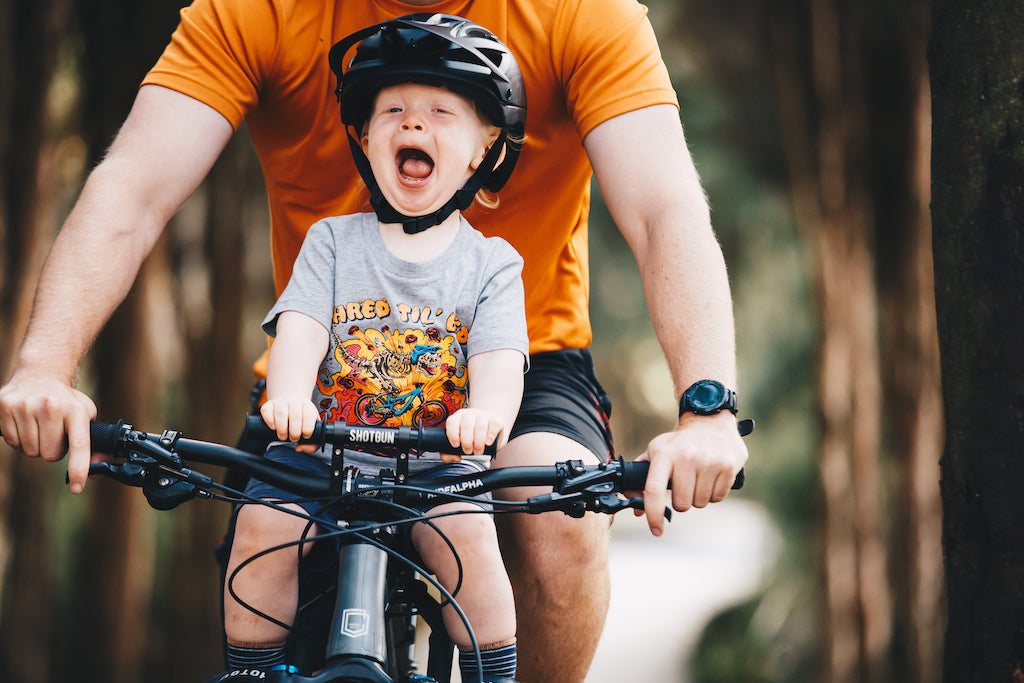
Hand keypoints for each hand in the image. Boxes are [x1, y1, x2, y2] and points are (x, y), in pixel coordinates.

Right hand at [0, 371, 97, 493]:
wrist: (41, 374)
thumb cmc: (66, 401)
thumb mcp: (85, 415)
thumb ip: (93, 444)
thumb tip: (95, 472)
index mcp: (76, 410)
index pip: (79, 445)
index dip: (79, 468)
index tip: (78, 487)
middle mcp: (51, 406)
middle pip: (49, 455)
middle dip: (53, 451)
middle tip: (55, 435)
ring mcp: (25, 406)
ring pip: (30, 451)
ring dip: (36, 445)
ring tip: (41, 427)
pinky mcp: (5, 407)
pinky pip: (12, 443)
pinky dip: (20, 440)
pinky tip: (26, 424)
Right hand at [260, 398, 319, 453]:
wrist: (290, 400)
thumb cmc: (302, 418)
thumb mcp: (312, 428)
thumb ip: (312, 444)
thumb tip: (299, 448)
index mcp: (308, 407)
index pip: (309, 415)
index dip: (308, 428)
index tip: (305, 436)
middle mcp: (295, 403)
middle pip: (295, 415)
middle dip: (294, 431)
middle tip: (293, 438)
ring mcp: (281, 402)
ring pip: (281, 412)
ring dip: (282, 428)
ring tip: (283, 437)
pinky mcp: (269, 405)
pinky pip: (267, 410)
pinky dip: (269, 420)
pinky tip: (273, 427)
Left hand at [444, 408, 504, 459]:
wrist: (492, 429)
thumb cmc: (473, 437)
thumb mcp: (462, 443)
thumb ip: (451, 452)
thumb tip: (455, 458)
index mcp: (458, 417)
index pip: (452, 422)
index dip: (452, 434)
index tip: (456, 445)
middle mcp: (470, 414)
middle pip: (467, 426)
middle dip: (467, 442)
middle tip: (469, 451)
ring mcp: (484, 415)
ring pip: (480, 426)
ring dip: (479, 442)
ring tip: (478, 451)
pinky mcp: (496, 418)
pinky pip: (494, 424)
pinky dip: (491, 435)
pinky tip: (488, 442)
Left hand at [635, 412, 747, 535]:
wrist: (710, 420)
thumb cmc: (680, 442)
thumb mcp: (657, 451)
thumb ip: (642, 479)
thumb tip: (637, 510)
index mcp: (664, 454)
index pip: (654, 490)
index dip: (653, 514)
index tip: (656, 530)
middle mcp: (686, 457)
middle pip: (682, 504)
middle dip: (682, 501)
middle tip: (684, 485)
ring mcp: (709, 462)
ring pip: (700, 503)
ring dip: (698, 497)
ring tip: (698, 477)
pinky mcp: (728, 466)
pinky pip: (718, 497)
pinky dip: (714, 493)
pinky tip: (712, 477)